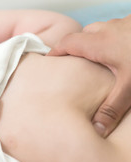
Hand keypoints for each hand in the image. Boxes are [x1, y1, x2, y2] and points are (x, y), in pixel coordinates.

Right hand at [48, 15, 130, 136]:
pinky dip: (111, 38)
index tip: (47, 61)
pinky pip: (116, 28)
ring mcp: (124, 23)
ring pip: (100, 30)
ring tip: (96, 59)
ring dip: (94, 42)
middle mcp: (109, 29)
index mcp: (100, 44)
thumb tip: (97, 130)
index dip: (54, 51)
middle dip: (74, 46)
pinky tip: (121, 53)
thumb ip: (112, 108)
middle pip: (83, 34)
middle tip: (72, 62)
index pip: (67, 42)